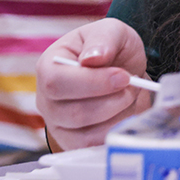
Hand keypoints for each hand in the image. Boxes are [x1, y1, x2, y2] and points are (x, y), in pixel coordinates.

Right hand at [36, 19, 152, 149]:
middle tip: (132, 85)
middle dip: (113, 101)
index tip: (124, 76)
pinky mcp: (74, 142)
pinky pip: (94, 147)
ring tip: (129, 96)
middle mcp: (46, 99)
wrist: (123, 70)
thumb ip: (102, 39)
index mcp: (48, 67)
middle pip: (74, 113)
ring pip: (87, 134)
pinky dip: (116, 131)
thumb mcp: (111, 31)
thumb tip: (92, 58)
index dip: (94, 83)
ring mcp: (58, 124)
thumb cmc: (111, 49)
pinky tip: (125, 112)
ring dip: (119, 115)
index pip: (57, 83)